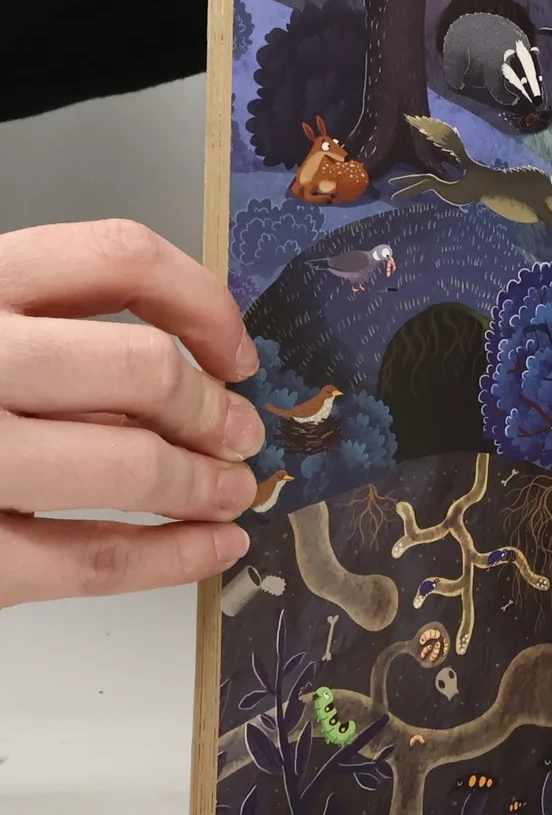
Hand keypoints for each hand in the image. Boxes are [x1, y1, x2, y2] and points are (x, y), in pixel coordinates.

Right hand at [0, 221, 260, 608]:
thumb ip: (49, 325)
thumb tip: (192, 360)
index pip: (118, 255)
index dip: (203, 301)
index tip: (235, 349)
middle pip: (140, 366)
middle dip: (212, 408)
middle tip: (239, 435)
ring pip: (126, 465)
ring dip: (203, 485)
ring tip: (231, 494)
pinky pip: (87, 558)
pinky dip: (170, 559)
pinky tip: (209, 551)